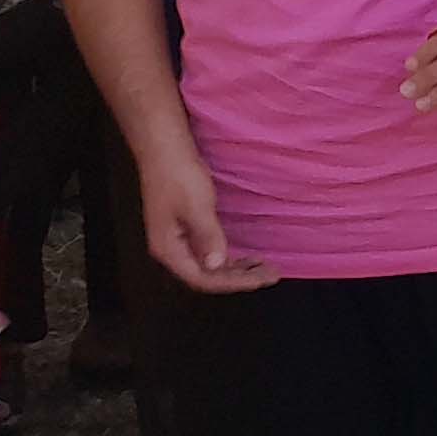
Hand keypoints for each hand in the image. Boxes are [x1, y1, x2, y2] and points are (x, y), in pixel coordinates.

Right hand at [136, 147, 273, 293]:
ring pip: (207, 266)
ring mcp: (177, 240)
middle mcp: (170, 250)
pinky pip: (207, 252)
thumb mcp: (197, 207)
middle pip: (206, 276)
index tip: (261, 280)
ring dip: (235, 270)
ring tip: (263, 269)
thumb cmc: (179, 177)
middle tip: (271, 275)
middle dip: (239, 279)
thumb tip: (216, 265)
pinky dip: (227, 257)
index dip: (233, 283)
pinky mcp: (184, 229)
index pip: (202, 279)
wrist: (165, 152)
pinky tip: (244, 257)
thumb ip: (207, 237)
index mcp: (168, 250)